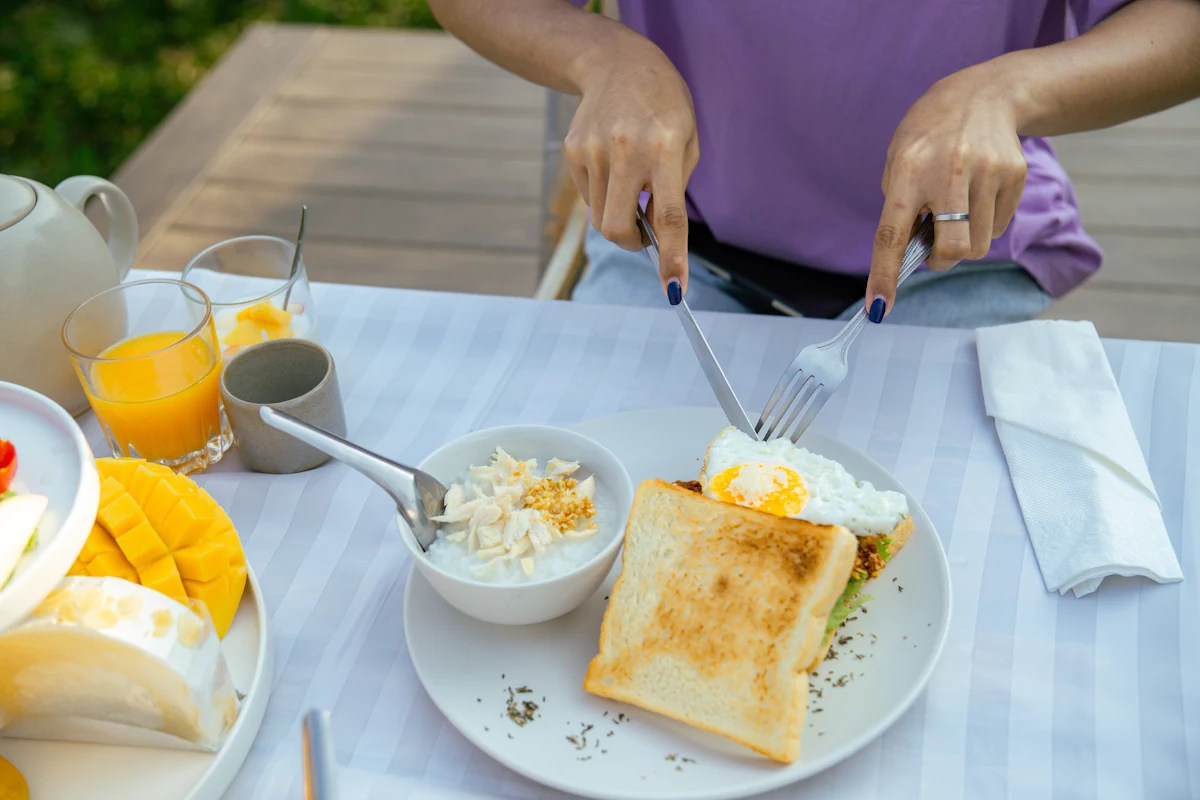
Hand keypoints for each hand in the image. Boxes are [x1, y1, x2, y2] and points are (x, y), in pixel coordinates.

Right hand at [565, 39, 699, 297]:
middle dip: (631, 243)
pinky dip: (603, 195)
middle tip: (643, 235)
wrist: (618, 64)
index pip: (669, 216)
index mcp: (663, 148)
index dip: (671, 257)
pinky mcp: (573, 151)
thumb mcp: (686, 142)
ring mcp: (593, 150)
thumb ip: (674, 189)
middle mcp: (625, 150)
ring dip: (618, 215)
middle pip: (619, 228)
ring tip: (630, 182)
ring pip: (601, 217)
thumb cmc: (663, 107)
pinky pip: (588, 197)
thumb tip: (655, 236)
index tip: (674, 289)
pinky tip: (612, 164)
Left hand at [865, 63, 1027, 321]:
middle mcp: (950, 170)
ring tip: (956, 210)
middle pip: (952, 250)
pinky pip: (998, 228)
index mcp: (909, 169)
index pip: (892, 234)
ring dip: (963, 241)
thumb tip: (909, 258)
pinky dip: (984, 224)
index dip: (884, 275)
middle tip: (933, 246)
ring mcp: (988, 172)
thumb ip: (900, 208)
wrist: (984, 95)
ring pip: (978, 245)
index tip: (878, 308)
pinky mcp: (1015, 176)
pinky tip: (977, 194)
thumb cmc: (930, 136)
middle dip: (941, 259)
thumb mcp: (899, 161)